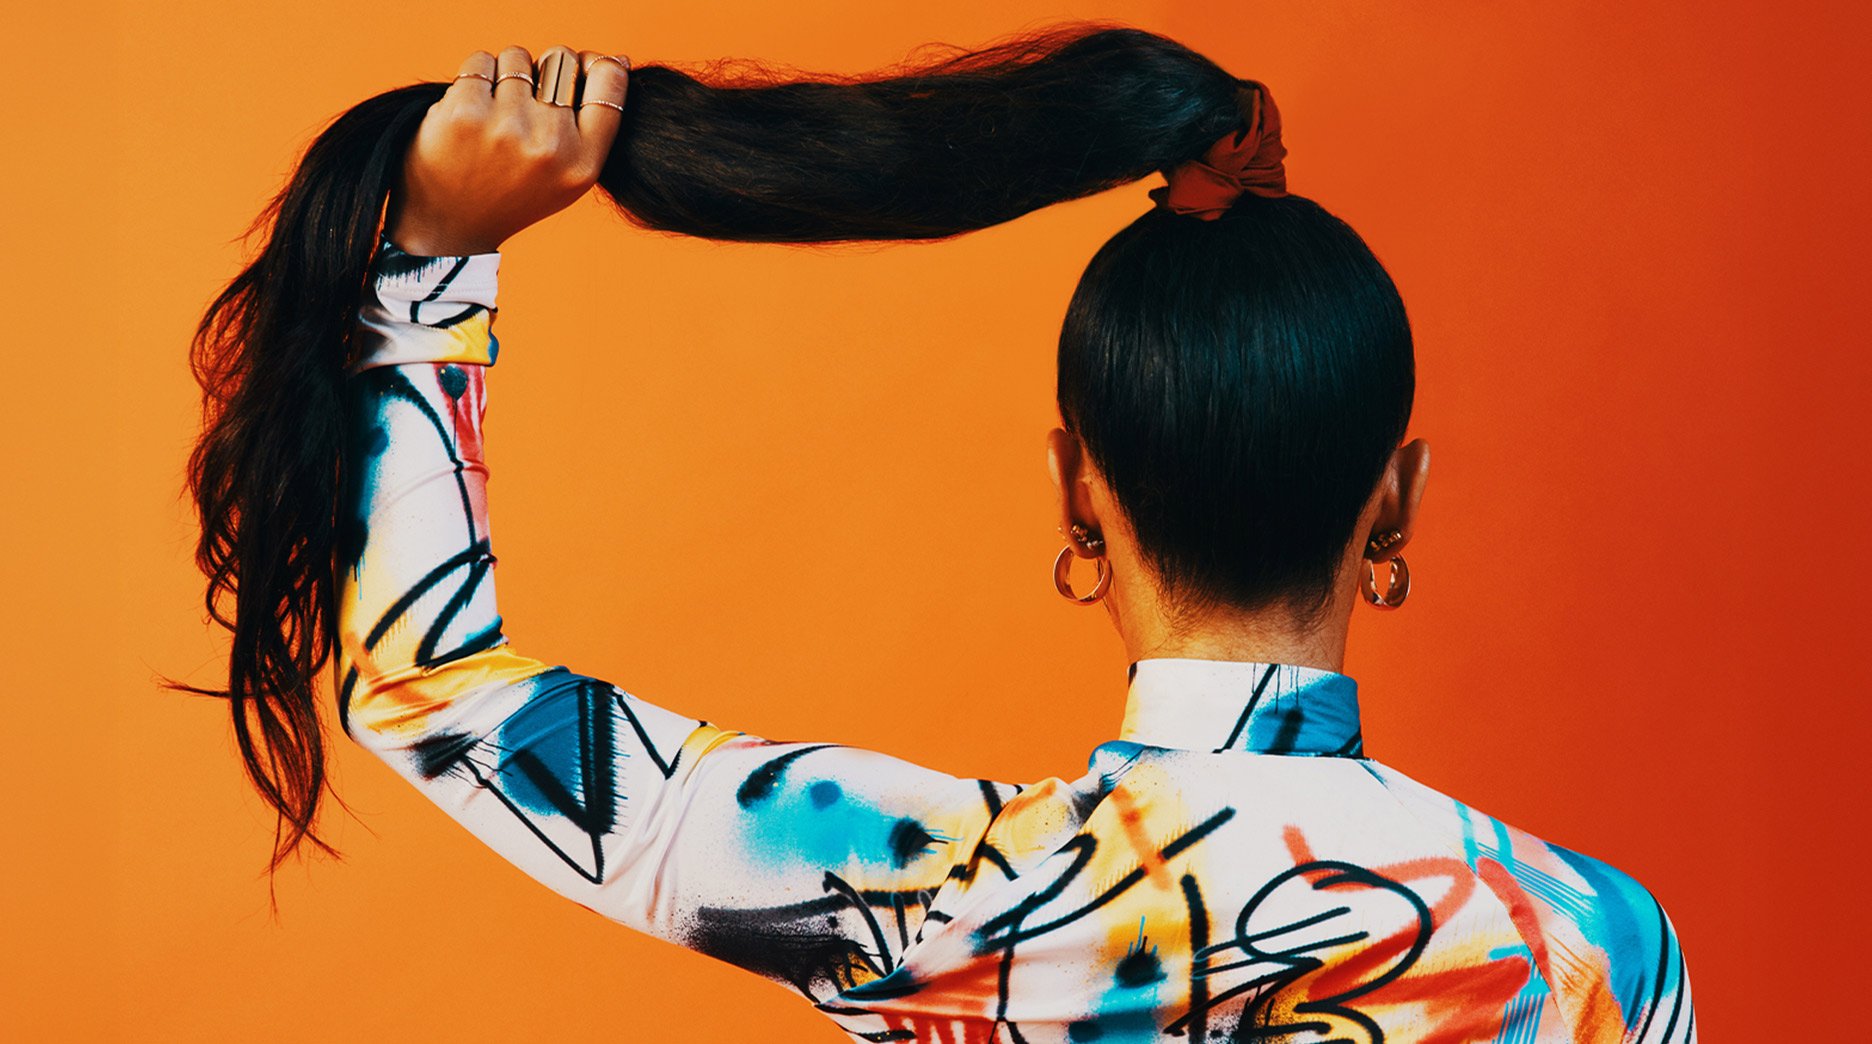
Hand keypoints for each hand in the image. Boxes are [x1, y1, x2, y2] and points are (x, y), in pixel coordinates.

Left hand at [385, 45, 629, 255]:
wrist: (449, 225)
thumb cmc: (513, 192)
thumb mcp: (569, 175)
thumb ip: (595, 125)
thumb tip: (618, 59)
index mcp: (583, 163)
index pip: (609, 81)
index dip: (598, 62)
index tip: (583, 67)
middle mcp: (551, 145)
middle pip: (562, 60)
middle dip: (546, 69)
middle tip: (528, 101)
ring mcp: (508, 126)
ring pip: (518, 57)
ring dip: (507, 74)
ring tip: (496, 114)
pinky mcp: (465, 112)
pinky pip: (481, 61)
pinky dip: (476, 76)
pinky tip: (471, 111)